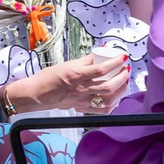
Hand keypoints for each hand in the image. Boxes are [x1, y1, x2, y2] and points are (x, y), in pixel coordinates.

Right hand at [7, 53, 130, 112]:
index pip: (101, 69)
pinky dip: (112, 104)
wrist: (37, 94)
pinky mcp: (81, 108)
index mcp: (76, 75)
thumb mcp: (68, 64)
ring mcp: (82, 101)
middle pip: (108, 86)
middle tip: (125, 70)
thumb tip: (100, 53)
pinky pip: (101, 110)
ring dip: (120, 90)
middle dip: (122, 77)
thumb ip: (85, 60)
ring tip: (123, 82)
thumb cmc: (49, 78)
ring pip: (108, 99)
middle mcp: (80, 90)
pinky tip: (116, 97)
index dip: (115, 63)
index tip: (123, 58)